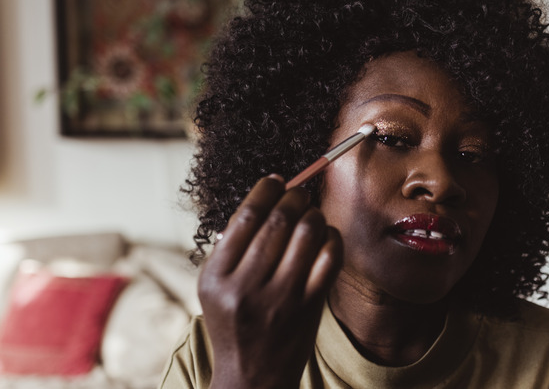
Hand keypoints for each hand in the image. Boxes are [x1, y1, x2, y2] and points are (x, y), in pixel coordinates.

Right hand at [197, 175, 342, 388]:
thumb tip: (265, 197)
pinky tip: (326, 235)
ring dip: (314, 214)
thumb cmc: (234, 322)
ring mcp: (281, 298)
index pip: (245, 217)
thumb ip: (232, 246)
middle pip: (278, 221)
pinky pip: (330, 258)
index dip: (265, 190)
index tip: (276, 180)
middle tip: (299, 192)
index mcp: (217, 277)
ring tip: (311, 213)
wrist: (252, 375)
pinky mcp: (309, 307)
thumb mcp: (215, 287)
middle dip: (294, 197)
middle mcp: (246, 287)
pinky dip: (332, 238)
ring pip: (307, 234)